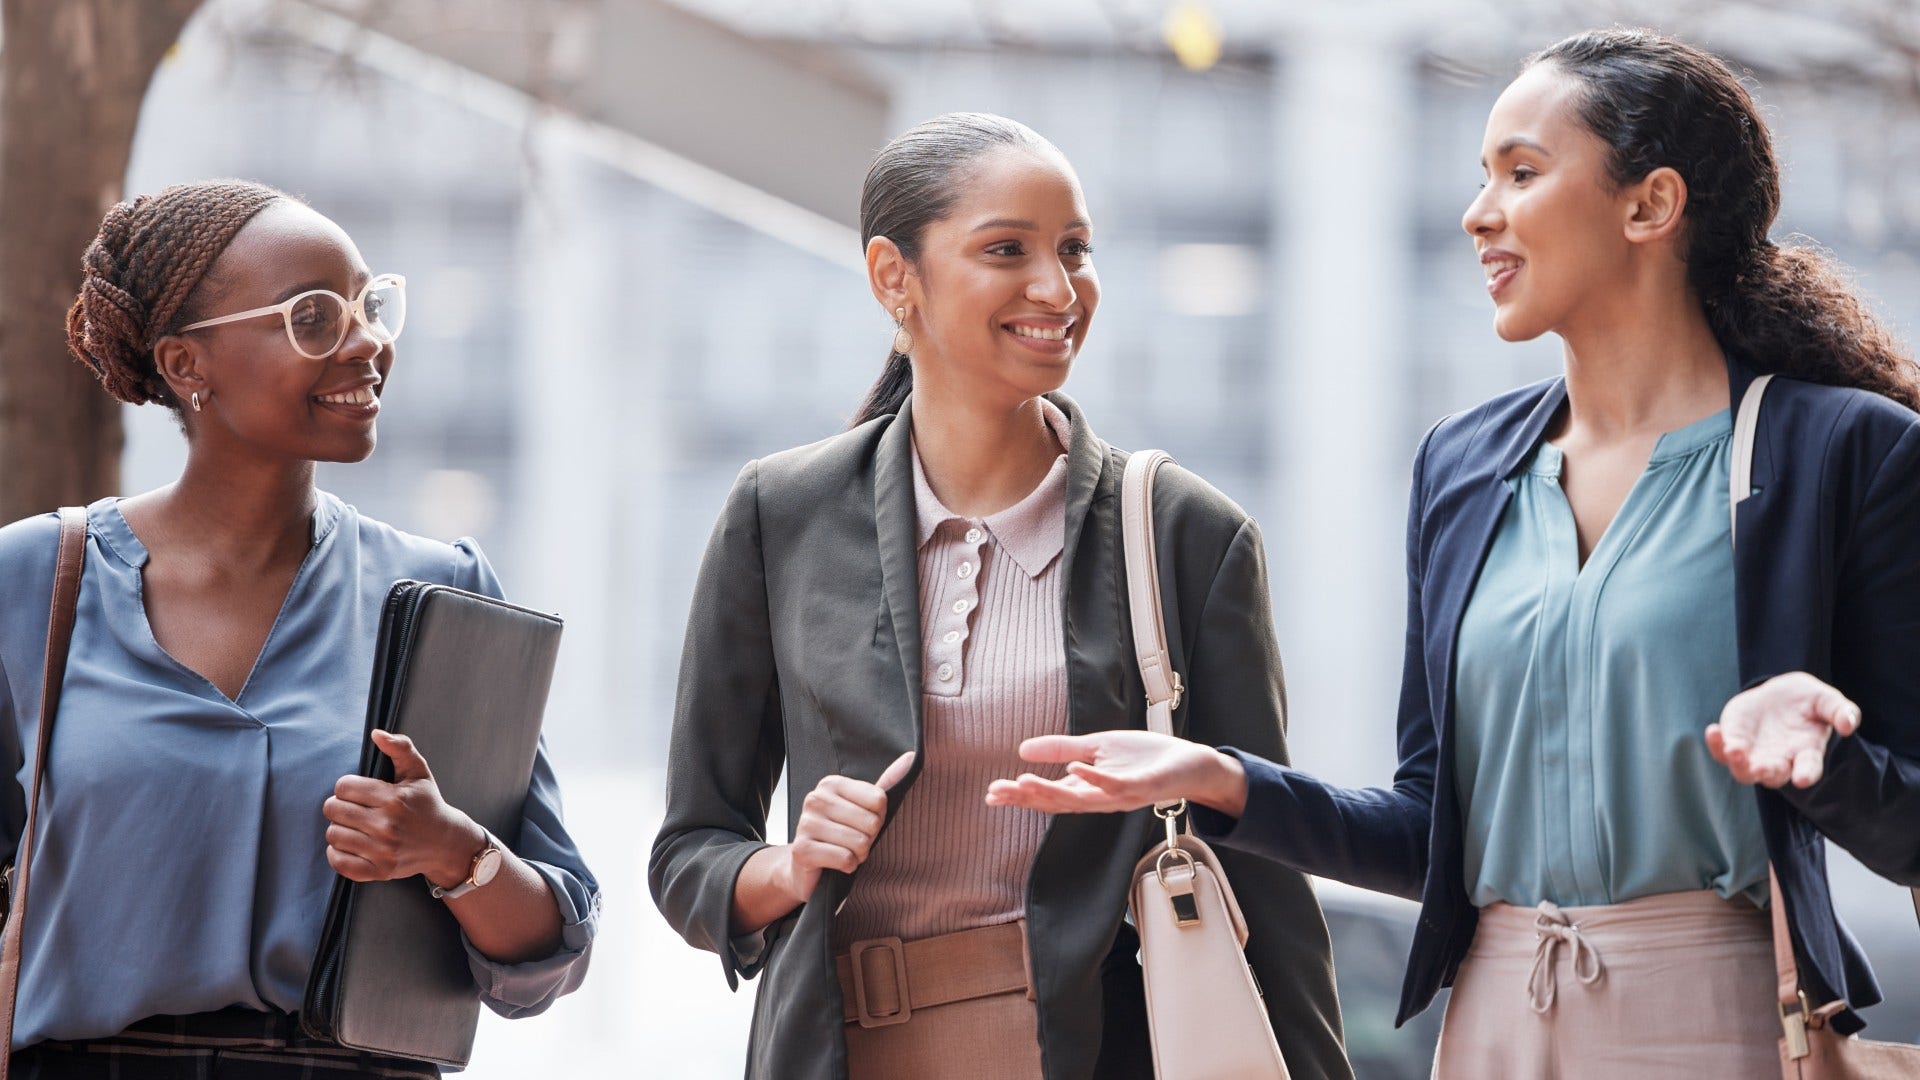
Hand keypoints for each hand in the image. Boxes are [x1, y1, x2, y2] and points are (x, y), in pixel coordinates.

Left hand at [324, 729, 481, 886]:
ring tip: (354, 826)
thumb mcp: (419, 772)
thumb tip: (377, 734)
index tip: (358, 791)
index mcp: (394, 799)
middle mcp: (387, 826)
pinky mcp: (378, 871)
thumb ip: (400, 748)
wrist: (445, 843)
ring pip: (333, 834)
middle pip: (334, 810)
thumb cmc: (427, 804)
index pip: (344, 787)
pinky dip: (338, 853)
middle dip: (340, 805)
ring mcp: (382, 851)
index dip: (347, 786)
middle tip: (353, 808)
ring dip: (340, 828)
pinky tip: (351, 844)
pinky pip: (339, 862)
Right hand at [773, 751, 913, 906]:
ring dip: (859, 855)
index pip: (879, 799)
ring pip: (860, 843)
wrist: (806, 867)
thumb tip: (913, 756)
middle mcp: (816, 799)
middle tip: (853, 841)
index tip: (864, 823)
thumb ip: (887, 782)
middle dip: (869, 839)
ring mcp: (806, 824)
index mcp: (831, 784)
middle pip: (871, 823)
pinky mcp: (802, 850)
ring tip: (845, 851)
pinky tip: (836, 864)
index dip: (879, 818)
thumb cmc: (841, 834)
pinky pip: (845, 859)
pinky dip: (848, 866)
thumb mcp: (863, 807)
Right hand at [984, 730, 1246, 816]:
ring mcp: (1119, 795)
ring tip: (1022, 783)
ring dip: (1051, 792)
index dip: (1019, 795)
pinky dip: (1094, 779)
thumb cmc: (1144, 758)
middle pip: (1056, 802)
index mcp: (1087, 788)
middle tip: (997, 793)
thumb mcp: (1096, 747)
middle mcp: (1099, 798)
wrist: (1188, 763)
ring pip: (1079, 800)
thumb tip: (1022, 749)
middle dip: (1026, 798)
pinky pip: (1114, 787)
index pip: (1047, 795)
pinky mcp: (1140, 788)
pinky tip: (1074, 768)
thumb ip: (1062, 749)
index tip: (992, 793)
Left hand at [1706, 672, 1861, 788]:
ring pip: (1744, 771)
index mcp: (1806, 752)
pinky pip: (1722, 750)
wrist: (1779, 694)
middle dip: (1766, 772)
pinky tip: (1712, 731)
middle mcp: (1780, 759)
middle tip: (1761, 768)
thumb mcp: (1827, 700)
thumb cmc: (1808, 701)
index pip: (1808, 769)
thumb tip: (1849, 724)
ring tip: (1733, 750)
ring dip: (1738, 764)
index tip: (1803, 780)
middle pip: (1773, 775)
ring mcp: (1755, 753)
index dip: (1806, 774)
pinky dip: (1716, 744)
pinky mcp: (1734, 741)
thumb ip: (1840, 711)